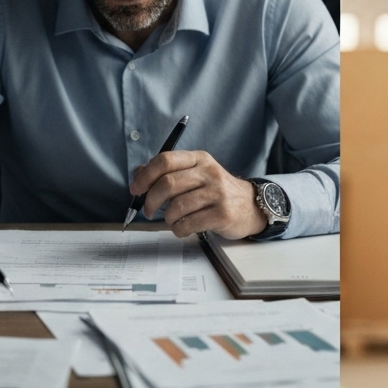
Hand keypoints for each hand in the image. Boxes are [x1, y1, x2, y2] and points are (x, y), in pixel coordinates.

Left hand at [130, 150, 266, 238]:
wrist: (250, 206)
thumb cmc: (216, 191)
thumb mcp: (195, 174)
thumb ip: (168, 172)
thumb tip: (138, 174)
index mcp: (199, 159)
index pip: (165, 160)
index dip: (145, 176)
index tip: (136, 189)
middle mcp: (209, 172)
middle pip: (168, 183)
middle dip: (151, 200)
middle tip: (149, 210)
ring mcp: (218, 193)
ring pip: (177, 206)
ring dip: (168, 218)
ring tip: (172, 220)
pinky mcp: (222, 214)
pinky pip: (189, 224)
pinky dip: (179, 229)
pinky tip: (183, 227)